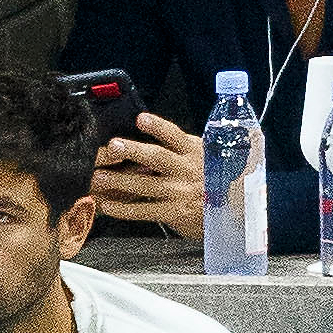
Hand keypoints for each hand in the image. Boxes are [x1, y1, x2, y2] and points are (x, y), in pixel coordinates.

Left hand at [90, 112, 203, 240]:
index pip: (175, 136)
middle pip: (157, 158)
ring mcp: (180, 192)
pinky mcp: (175, 212)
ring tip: (99, 177)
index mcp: (193, 151)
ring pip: (145, 185)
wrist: (233, 207)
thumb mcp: (202, 155)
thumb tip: (145, 138)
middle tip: (113, 146)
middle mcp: (186, 170)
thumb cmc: (211, 177)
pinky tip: (108, 206)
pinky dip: (124, 209)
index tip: (140, 119)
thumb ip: (178, 148)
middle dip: (133, 151)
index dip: (157, 127)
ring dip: (119, 181)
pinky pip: (145, 211)